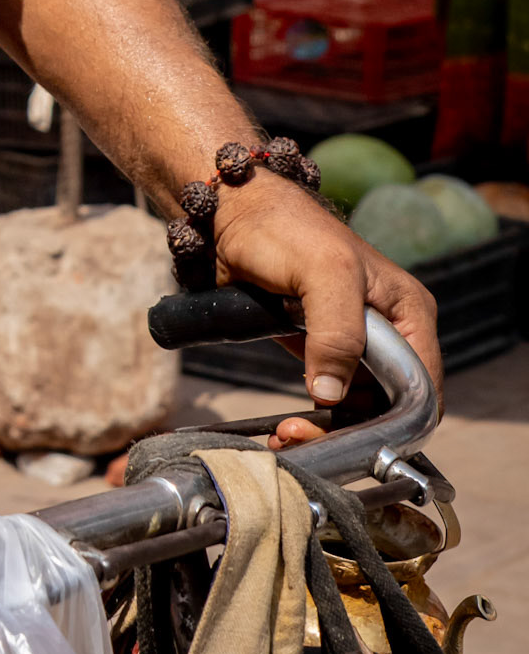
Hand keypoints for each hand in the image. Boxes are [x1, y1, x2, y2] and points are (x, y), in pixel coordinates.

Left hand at [210, 169, 442, 448]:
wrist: (231, 214)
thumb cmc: (285, 227)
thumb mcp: (324, 272)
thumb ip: (337, 331)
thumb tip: (332, 395)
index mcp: (408, 311)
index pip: (422, 388)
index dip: (393, 422)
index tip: (350, 439)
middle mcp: (389, 332)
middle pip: (389, 407)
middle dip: (351, 432)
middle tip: (303, 438)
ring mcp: (354, 344)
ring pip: (356, 411)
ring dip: (325, 432)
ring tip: (288, 436)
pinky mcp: (320, 350)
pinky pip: (327, 400)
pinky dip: (310, 421)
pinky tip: (285, 429)